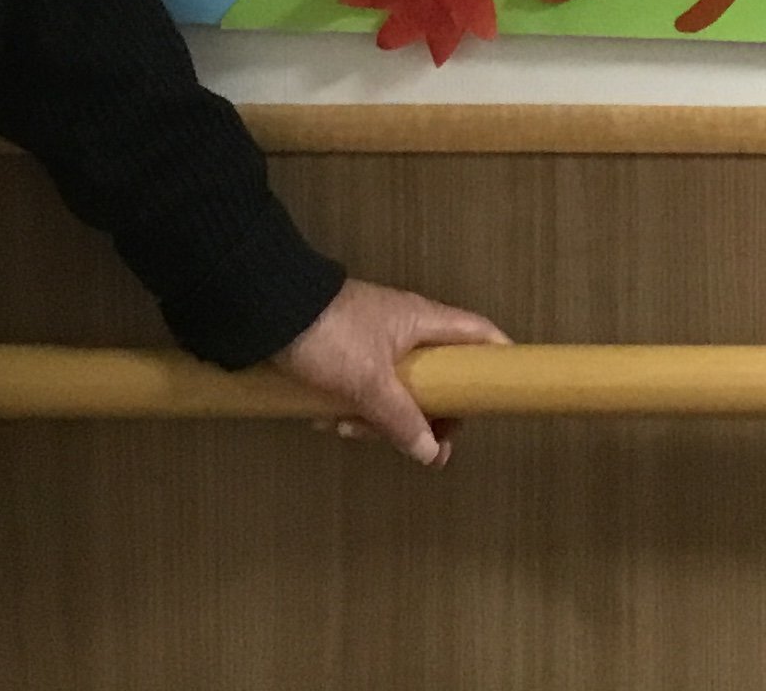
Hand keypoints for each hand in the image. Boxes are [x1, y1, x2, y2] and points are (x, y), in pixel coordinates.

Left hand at [270, 277, 506, 466]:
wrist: (265, 311)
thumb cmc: (328, 336)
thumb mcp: (368, 382)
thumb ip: (402, 419)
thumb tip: (432, 453)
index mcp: (423, 322)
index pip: (479, 334)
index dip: (498, 361)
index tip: (500, 398)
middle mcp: (405, 330)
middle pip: (438, 380)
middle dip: (424, 416)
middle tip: (416, 445)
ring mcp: (375, 344)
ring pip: (397, 393)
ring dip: (378, 420)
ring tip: (347, 427)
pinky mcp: (346, 357)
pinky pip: (364, 392)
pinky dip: (351, 410)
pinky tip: (326, 420)